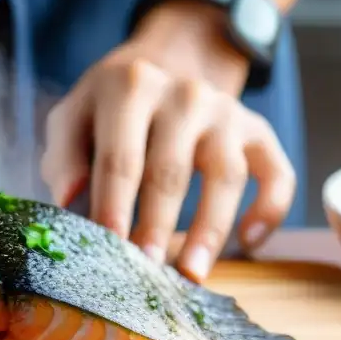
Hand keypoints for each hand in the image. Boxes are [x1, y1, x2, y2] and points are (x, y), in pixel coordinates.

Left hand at [41, 1, 295, 281]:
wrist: (162, 67)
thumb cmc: (105, 112)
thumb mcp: (70, 120)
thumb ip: (63, 158)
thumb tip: (70, 199)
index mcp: (131, 88)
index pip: (120, 156)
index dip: (114, 205)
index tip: (109, 246)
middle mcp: (185, 94)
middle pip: (171, 170)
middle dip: (157, 224)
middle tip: (145, 270)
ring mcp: (226, 112)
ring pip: (226, 176)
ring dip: (210, 229)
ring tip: (191, 272)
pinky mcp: (258, 131)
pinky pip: (276, 174)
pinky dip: (268, 211)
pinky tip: (248, 244)